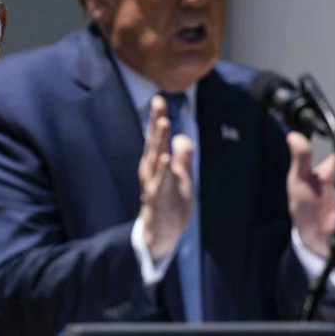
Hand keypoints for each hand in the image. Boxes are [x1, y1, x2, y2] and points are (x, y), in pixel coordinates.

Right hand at [138, 95, 194, 261]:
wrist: (160, 237)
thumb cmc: (169, 205)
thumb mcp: (180, 178)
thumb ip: (182, 158)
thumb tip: (183, 137)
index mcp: (155, 165)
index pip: (156, 138)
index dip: (157, 118)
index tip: (159, 98)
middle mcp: (151, 173)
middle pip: (153, 143)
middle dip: (156, 122)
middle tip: (158, 102)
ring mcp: (153, 187)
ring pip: (155, 160)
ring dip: (158, 141)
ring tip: (163, 123)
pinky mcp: (158, 202)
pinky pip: (160, 185)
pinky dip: (162, 172)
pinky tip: (167, 159)